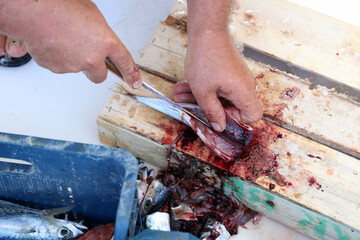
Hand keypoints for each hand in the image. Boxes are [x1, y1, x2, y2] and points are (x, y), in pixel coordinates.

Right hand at [14, 0, 140, 86]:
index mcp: (106, 42)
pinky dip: (58, 57)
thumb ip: (100, 33)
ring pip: (78, 69)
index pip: (125, 62)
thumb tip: (97, 39)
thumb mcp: (92, 15)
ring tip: (63, 38)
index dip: (130, 73)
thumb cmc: (61, 7)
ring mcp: (74, 66)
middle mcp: (92, 58)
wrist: (35, 11)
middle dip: (95, 70)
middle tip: (86, 56)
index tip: (134, 81)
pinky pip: (60, 65)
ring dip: (73, 58)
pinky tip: (53, 42)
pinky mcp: (57, 69)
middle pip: (100, 76)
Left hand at [173, 31, 261, 131]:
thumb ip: (212, 112)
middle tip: (189, 108)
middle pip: (231, 107)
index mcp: (243, 92)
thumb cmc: (206, 59)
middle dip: (209, 109)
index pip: (253, 115)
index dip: (237, 120)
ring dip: (199, 98)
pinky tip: (183, 87)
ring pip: (220, 96)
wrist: (207, 31)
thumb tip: (219, 127)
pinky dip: (202, 88)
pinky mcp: (228, 71)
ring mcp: (236, 78)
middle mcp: (244, 85)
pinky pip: (217, 85)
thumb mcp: (203, 92)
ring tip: (179, 96)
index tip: (219, 117)